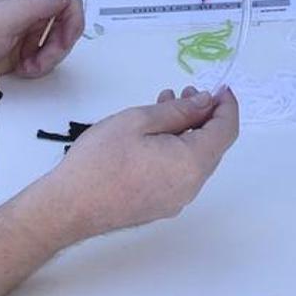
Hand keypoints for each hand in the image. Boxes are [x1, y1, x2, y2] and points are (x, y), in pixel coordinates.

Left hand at [0, 0, 82, 86]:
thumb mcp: (4, 18)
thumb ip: (36, 5)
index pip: (68, 1)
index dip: (73, 21)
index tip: (65, 41)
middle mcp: (31, 13)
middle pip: (66, 26)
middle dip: (58, 48)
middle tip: (40, 61)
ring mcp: (27, 33)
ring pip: (57, 45)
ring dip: (47, 60)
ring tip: (28, 67)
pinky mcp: (22, 51)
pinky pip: (44, 59)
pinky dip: (39, 68)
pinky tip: (23, 70)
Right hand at [35, 87, 239, 240]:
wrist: (68, 207)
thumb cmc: (100, 160)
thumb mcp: (139, 121)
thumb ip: (179, 111)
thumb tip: (206, 103)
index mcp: (191, 164)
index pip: (226, 131)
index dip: (227, 106)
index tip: (220, 87)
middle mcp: (190, 187)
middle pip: (211, 146)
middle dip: (203, 115)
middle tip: (184, 92)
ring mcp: (175, 200)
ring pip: (193, 159)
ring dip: (186, 130)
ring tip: (164, 106)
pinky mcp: (159, 206)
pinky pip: (178, 173)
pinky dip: (175, 149)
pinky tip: (153, 134)